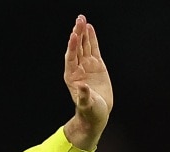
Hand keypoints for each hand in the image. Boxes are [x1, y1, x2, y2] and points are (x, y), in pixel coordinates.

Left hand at [62, 14, 112, 150]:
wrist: (98, 113)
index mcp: (72, 76)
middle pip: (77, 47)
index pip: (71, 57)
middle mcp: (78, 68)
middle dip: (77, 34)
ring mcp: (87, 65)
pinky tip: (90, 28)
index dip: (72, 46)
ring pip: (84, 45)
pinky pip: (93, 49)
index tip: (73, 35)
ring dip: (83, 33)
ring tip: (83, 20)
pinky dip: (92, 39)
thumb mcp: (87, 105)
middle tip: (79, 20)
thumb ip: (84, 96)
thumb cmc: (90, 111)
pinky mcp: (96, 65)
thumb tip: (83, 87)